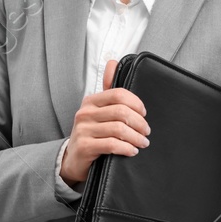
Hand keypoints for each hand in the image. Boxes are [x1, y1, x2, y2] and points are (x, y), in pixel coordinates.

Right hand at [59, 58, 149, 186]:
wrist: (74, 159)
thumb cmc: (92, 134)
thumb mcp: (98, 111)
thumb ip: (109, 90)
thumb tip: (113, 62)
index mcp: (91, 101)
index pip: (118, 94)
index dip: (136, 103)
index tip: (144, 114)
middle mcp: (85, 113)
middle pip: (121, 112)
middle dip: (139, 123)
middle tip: (146, 132)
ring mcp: (83, 130)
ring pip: (118, 129)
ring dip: (136, 137)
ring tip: (142, 142)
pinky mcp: (85, 146)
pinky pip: (112, 144)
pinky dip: (126, 148)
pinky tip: (132, 151)